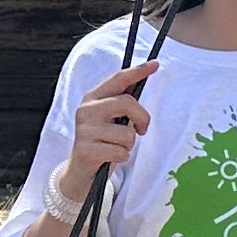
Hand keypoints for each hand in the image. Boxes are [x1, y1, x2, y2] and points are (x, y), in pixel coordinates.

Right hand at [56, 59, 154, 205]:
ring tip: (115, 147)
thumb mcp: (111, 120)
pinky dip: (121, 157)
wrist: (81, 172)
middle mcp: (86, 109)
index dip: (138, 71)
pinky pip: (121, 152)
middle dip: (142, 118)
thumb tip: (142, 82)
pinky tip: (109, 158)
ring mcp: (84, 129)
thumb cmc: (102, 142)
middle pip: (127, 103)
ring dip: (128, 145)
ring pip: (127, 133)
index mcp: (93, 98)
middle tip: (141, 130)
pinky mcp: (86, 149)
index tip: (155, 64)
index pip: (118, 79)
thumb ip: (123, 105)